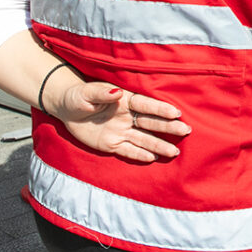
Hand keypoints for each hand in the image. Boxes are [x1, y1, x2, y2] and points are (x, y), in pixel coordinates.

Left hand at [53, 83, 189, 162]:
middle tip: (186, 131)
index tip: (176, 113)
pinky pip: (128, 150)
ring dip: (158, 145)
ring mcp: (121, 131)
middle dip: (167, 127)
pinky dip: (139, 154)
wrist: (66, 109)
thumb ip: (102, 94)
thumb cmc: (78, 97)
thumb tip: (118, 93)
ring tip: (174, 151)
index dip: (160, 109)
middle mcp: (127, 116)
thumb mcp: (87, 93)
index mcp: (125, 100)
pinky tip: (153, 158)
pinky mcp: (112, 144)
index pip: (145, 105)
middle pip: (150, 123)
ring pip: (143, 139)